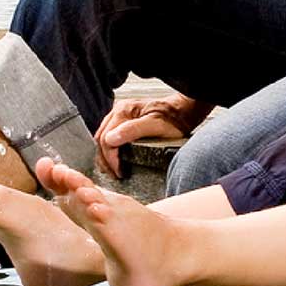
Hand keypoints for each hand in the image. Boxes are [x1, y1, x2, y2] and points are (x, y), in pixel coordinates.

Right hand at [94, 93, 211, 177]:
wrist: (184, 110)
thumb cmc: (174, 118)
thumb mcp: (157, 125)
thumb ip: (133, 130)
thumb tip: (111, 139)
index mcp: (124, 111)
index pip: (106, 139)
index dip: (110, 158)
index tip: (119, 171)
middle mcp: (119, 111)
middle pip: (101, 138)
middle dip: (105, 159)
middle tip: (115, 174)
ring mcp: (121, 115)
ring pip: (103, 137)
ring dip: (106, 155)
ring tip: (114, 169)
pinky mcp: (124, 120)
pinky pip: (110, 135)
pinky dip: (110, 149)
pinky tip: (116, 158)